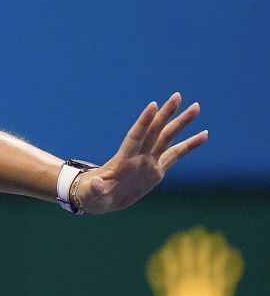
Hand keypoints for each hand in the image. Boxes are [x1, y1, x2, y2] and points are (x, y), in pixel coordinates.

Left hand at [75, 92, 206, 213]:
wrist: (100, 199)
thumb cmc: (91, 196)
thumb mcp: (91, 194)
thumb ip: (94, 189)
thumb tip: (95, 184)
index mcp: (123, 161)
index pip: (135, 137)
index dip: (143, 122)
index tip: (153, 105)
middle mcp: (138, 158)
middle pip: (155, 131)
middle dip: (166, 114)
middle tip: (177, 96)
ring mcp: (149, 163)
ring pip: (167, 138)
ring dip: (181, 123)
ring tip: (196, 107)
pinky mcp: (156, 171)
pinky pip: (176, 155)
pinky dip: (189, 145)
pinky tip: (204, 135)